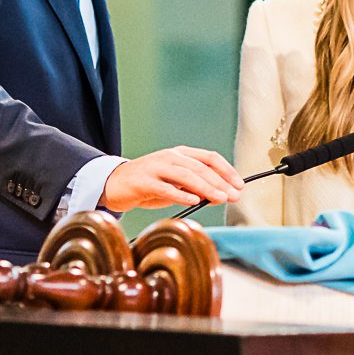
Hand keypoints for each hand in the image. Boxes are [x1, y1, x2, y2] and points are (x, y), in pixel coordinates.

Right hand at [101, 146, 243, 211]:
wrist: (114, 183)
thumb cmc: (148, 184)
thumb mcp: (175, 182)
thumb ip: (195, 186)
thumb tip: (220, 195)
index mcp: (180, 154)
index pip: (209, 158)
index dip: (226, 170)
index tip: (239, 185)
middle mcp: (169, 157)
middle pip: (200, 167)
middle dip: (220, 182)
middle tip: (233, 196)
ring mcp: (156, 168)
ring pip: (186, 175)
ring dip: (206, 187)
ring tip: (220, 198)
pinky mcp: (143, 181)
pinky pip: (165, 188)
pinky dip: (181, 194)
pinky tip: (194, 200)